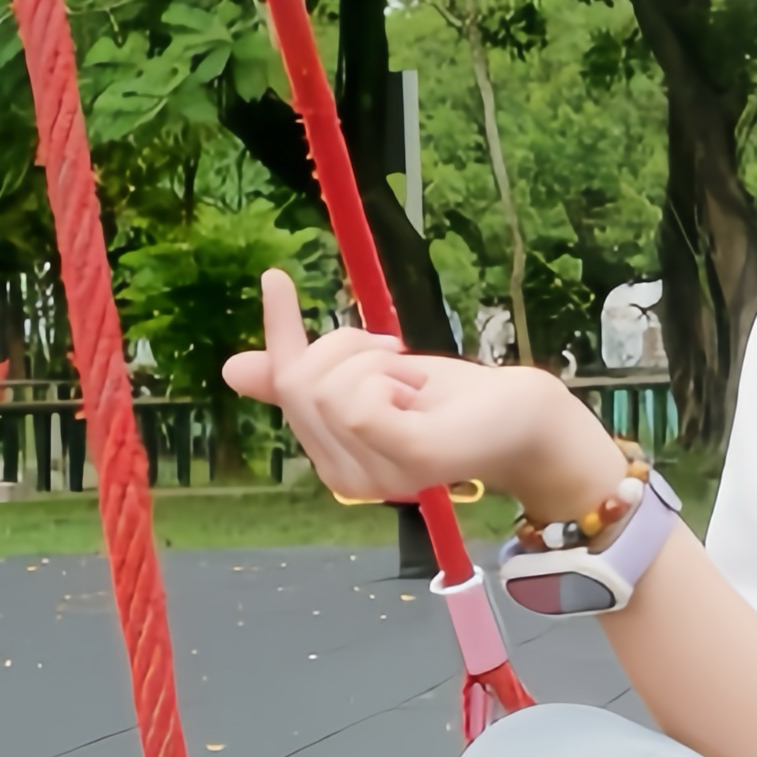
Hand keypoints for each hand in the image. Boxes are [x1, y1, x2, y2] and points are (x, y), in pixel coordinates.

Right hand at [220, 269, 616, 517]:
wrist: (524, 417)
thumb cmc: (452, 399)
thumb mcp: (372, 375)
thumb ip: (310, 375)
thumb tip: (232, 369)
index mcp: (333, 461)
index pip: (283, 389)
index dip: (278, 332)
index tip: (276, 277)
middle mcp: (345, 479)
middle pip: (298, 383)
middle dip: (345, 346)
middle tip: (397, 358)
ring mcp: (375, 477)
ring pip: (325, 388)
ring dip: (372, 359)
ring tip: (411, 380)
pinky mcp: (406, 460)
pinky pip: (357, 403)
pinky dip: (385, 375)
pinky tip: (415, 391)